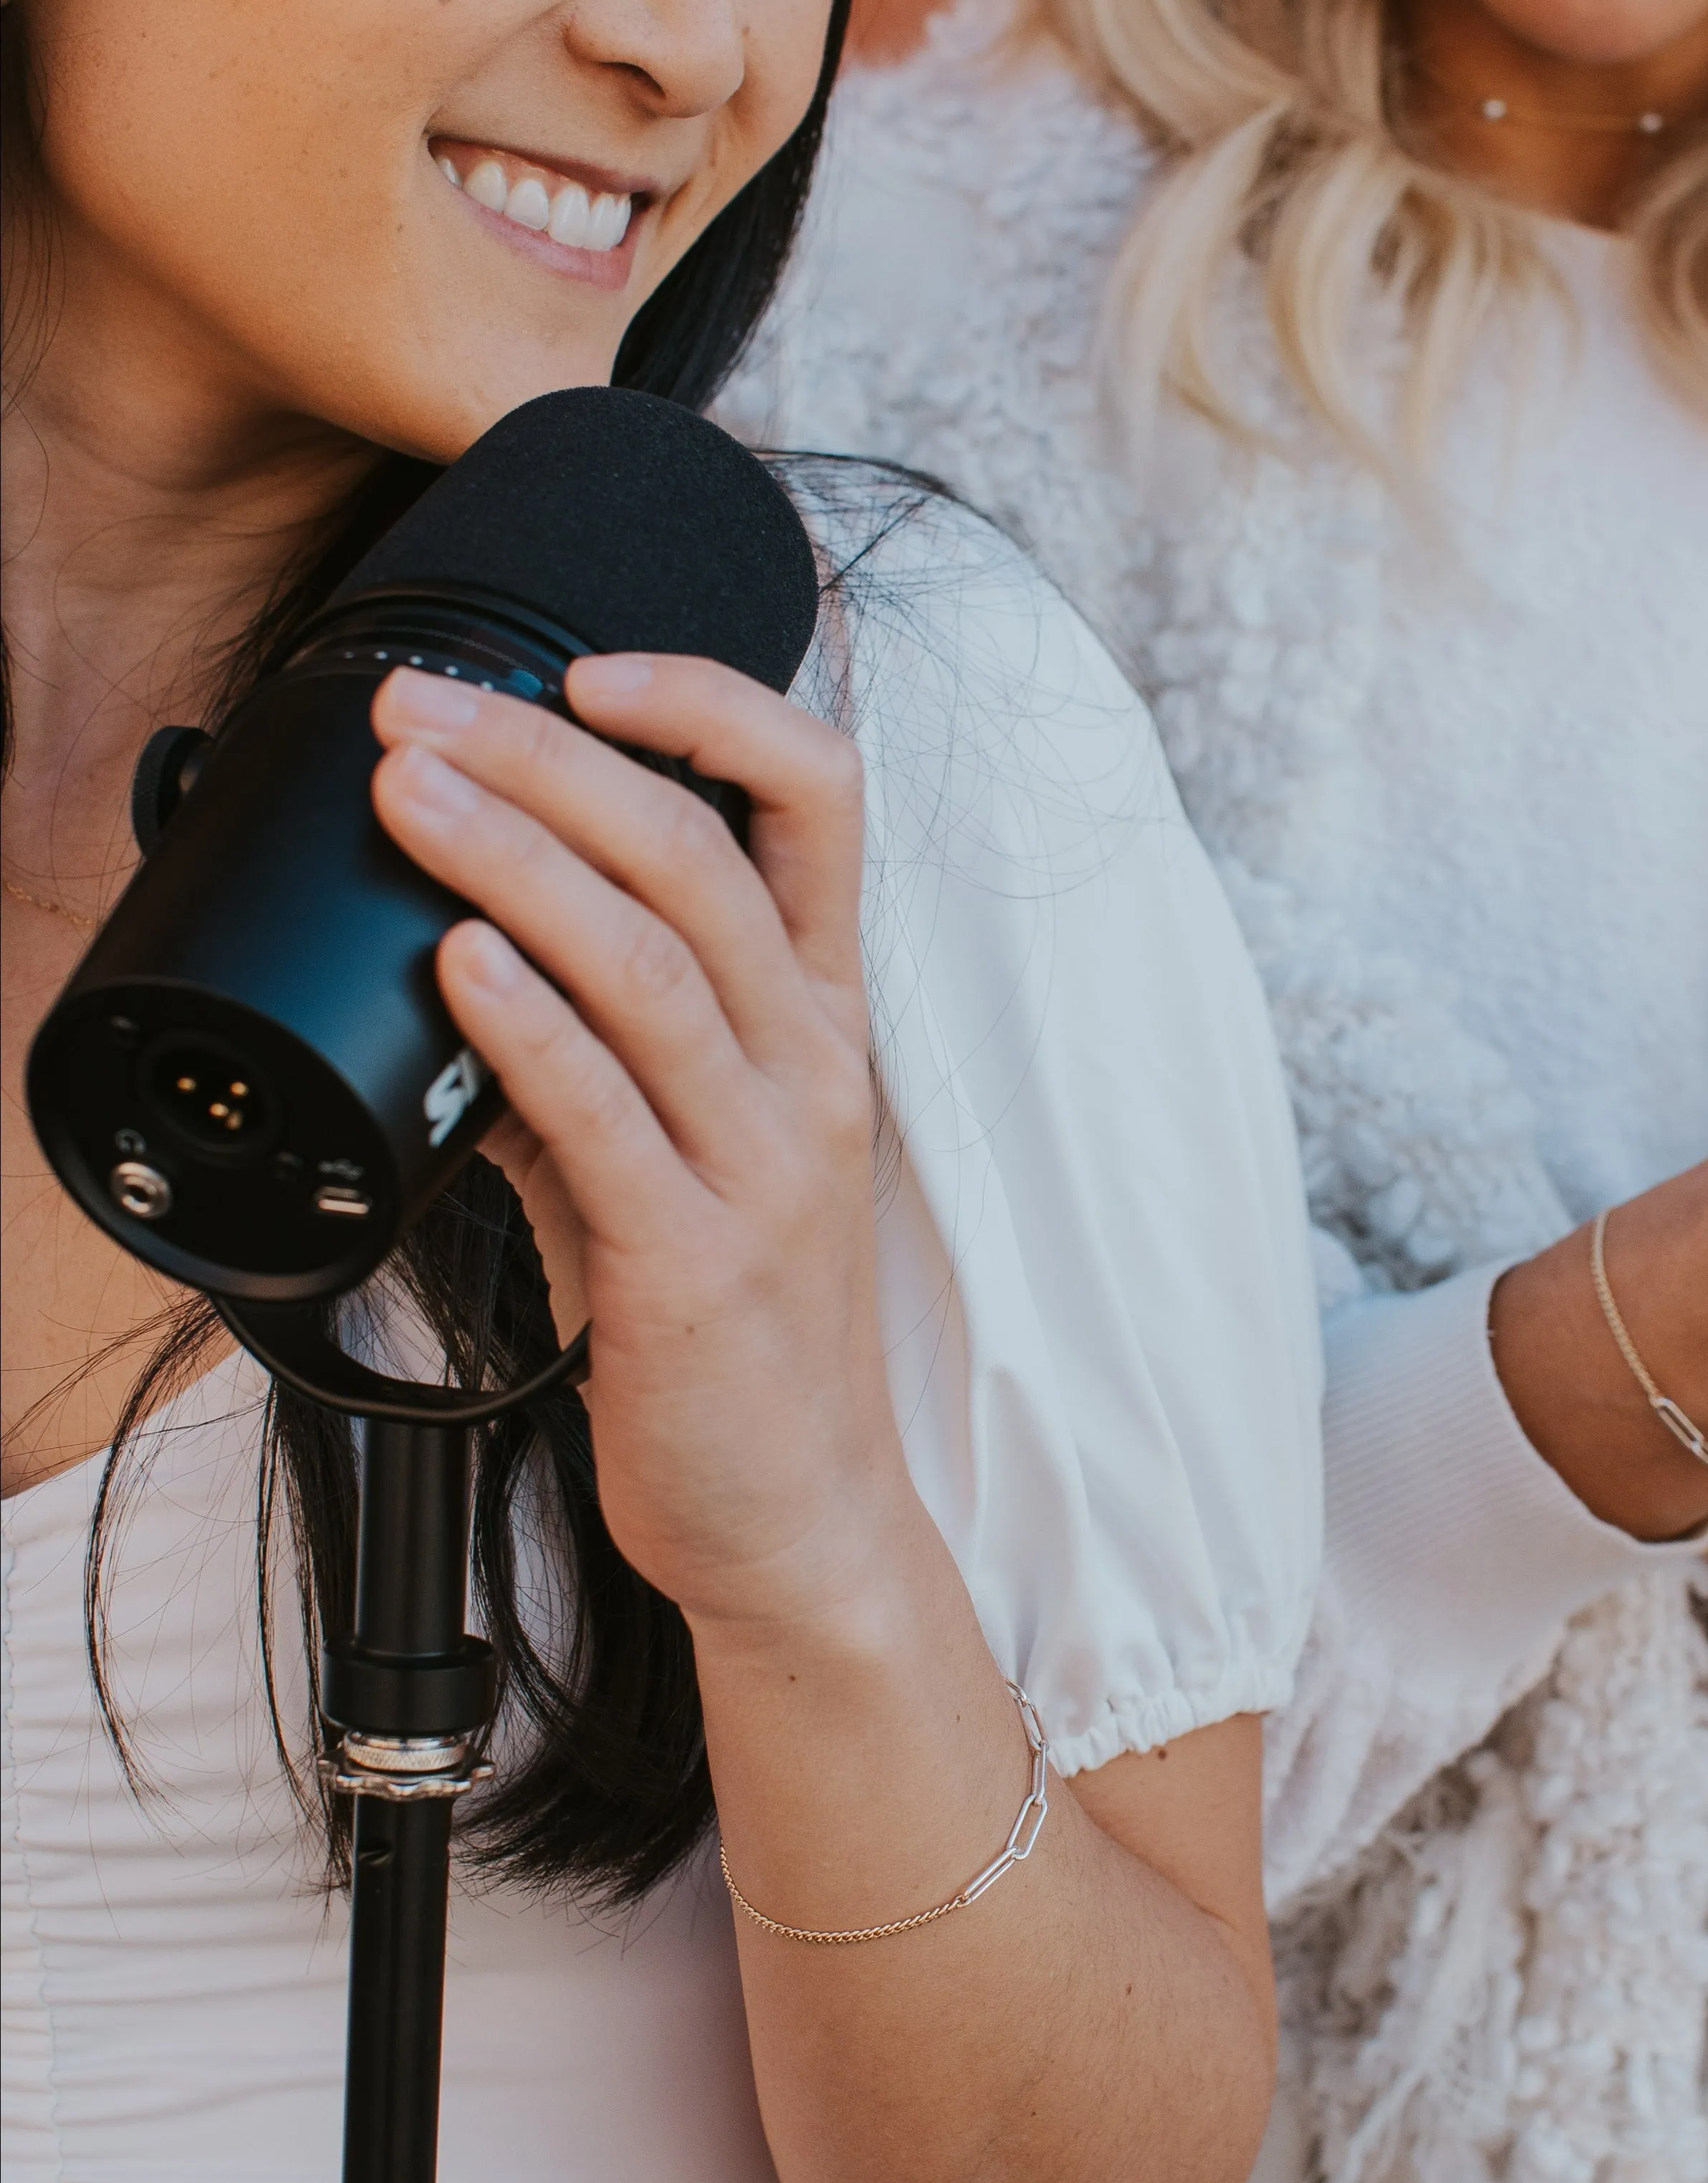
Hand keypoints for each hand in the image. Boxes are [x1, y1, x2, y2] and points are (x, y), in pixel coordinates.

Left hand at [369, 654, 916, 1632]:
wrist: (798, 1517)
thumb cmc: (739, 1323)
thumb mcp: (685, 1149)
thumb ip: (592, 1047)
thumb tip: (455, 951)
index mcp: (823, 1016)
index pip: (821, 800)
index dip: (716, 703)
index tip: (589, 665)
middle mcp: (811, 1067)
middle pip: (702, 853)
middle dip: (552, 756)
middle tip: (423, 703)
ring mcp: (764, 1164)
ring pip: (651, 962)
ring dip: (516, 858)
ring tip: (409, 789)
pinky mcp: (695, 1264)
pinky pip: (603, 1113)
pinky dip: (524, 1021)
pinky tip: (454, 957)